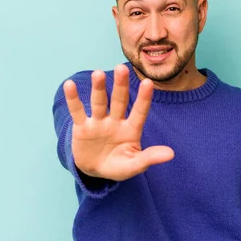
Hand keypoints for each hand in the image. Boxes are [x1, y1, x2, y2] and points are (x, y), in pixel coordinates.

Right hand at [63, 64, 174, 180]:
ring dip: (98, 88)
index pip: (139, 112)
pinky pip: (77, 111)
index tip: (148, 82)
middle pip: (119, 101)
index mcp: (131, 130)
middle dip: (120, 86)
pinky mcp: (82, 127)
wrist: (94, 172)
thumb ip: (149, 158)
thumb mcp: (134, 165)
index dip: (144, 98)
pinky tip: (69, 85)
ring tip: (98, 74)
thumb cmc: (118, 166)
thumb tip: (171, 154)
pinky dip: (73, 99)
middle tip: (121, 68)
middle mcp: (115, 122)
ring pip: (99, 103)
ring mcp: (98, 123)